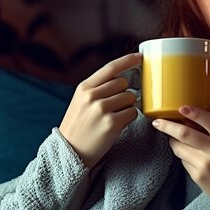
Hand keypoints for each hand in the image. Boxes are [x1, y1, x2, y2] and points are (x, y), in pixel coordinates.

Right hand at [59, 53, 140, 168]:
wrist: (70, 151)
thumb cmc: (79, 126)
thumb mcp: (80, 101)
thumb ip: (97, 88)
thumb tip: (123, 79)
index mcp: (84, 88)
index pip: (110, 67)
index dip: (128, 60)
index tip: (140, 57)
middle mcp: (92, 96)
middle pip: (123, 83)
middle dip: (124, 93)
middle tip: (115, 106)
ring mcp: (102, 109)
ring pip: (130, 98)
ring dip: (127, 107)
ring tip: (114, 116)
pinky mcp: (111, 124)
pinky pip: (132, 113)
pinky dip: (129, 118)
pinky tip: (118, 124)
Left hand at [152, 97, 209, 209]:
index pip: (208, 120)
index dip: (193, 113)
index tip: (181, 108)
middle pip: (185, 134)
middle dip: (168, 126)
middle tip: (157, 122)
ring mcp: (206, 165)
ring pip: (180, 148)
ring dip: (173, 141)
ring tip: (172, 137)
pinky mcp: (198, 177)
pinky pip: (184, 162)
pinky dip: (184, 156)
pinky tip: (190, 155)